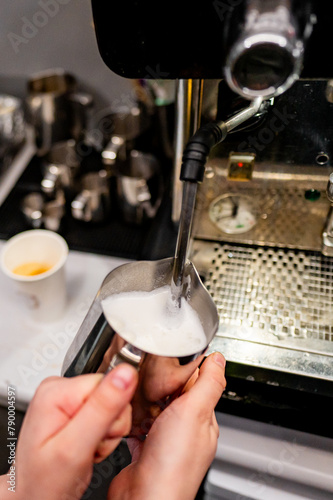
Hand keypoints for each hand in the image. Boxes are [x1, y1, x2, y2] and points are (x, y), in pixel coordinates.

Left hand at [0, 364, 137, 499]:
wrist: (36, 498)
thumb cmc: (44, 481)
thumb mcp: (75, 447)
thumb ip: (103, 407)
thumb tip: (125, 373)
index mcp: (57, 389)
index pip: (109, 382)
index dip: (112, 413)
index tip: (96, 435)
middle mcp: (62, 389)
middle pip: (114, 393)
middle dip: (110, 426)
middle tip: (89, 446)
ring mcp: (70, 399)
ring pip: (115, 406)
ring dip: (108, 434)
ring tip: (87, 448)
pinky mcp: (79, 409)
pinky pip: (110, 415)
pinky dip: (104, 436)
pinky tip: (87, 446)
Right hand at [108, 352, 225, 499]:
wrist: (144, 498)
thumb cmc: (173, 463)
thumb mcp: (195, 411)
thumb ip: (207, 384)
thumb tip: (219, 359)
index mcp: (203, 421)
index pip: (198, 385)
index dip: (187, 368)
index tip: (173, 354)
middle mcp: (185, 432)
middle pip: (175, 396)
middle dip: (163, 383)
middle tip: (148, 369)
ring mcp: (164, 442)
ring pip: (155, 411)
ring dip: (146, 400)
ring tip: (135, 387)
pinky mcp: (143, 451)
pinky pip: (138, 428)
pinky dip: (132, 419)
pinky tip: (127, 412)